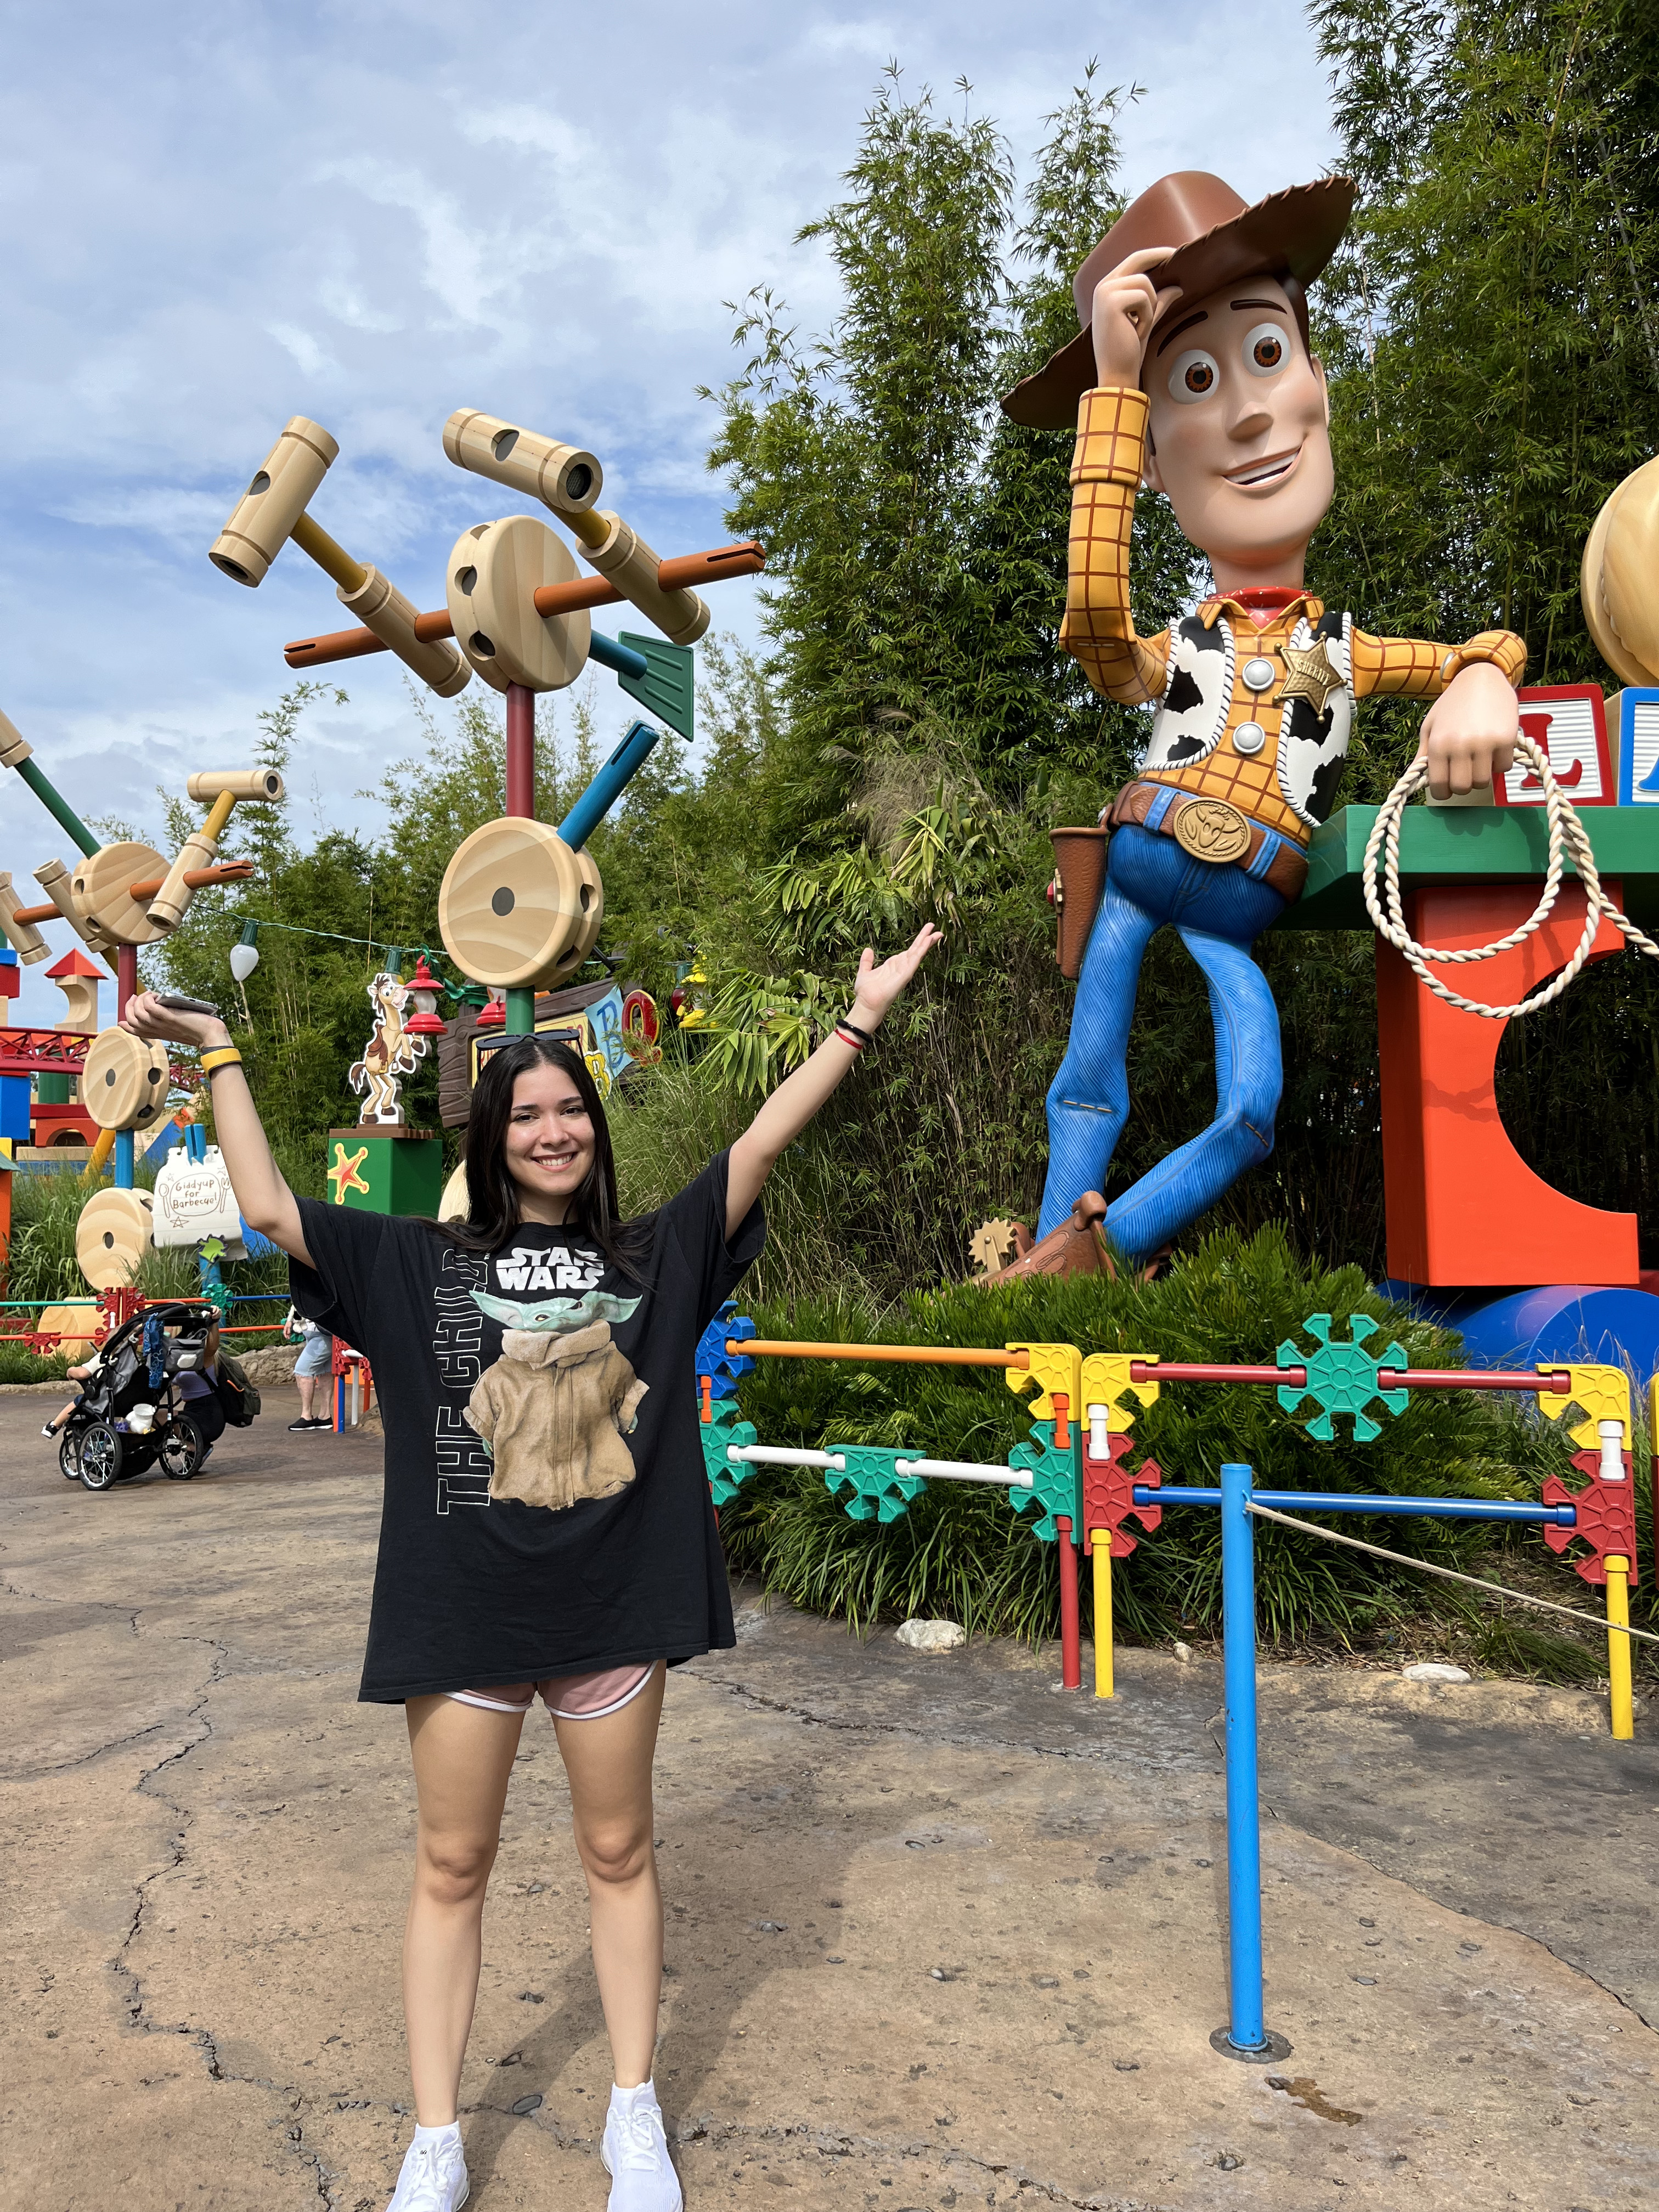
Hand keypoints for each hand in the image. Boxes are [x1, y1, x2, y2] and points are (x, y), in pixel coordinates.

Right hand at [120, 991, 231, 1052]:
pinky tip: (155, 995)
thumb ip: (166, 1019)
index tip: (123, 1015)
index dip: (126, 1023)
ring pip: (137, 1014)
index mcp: (158, 1033)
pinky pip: (150, 1007)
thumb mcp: (177, 1025)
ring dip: (139, 1000)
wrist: (211, 1035)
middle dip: (129, 1007)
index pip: (134, 1030)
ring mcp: (162, 1024)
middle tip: (136, 996)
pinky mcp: (169, 1017)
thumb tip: (159, 1006)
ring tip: (148, 994)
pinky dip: (148, 998)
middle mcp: (157, 1030)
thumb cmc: (198, 1029)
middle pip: (131, 1021)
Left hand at [848, 924, 943, 1029]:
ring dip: (927, 942)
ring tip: (937, 933)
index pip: (909, 950)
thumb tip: (868, 949)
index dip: (917, 941)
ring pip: (918, 953)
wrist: (866, 1004)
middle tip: (934, 927)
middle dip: (925, 938)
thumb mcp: (864, 972)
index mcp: (894, 965)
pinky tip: (927, 942)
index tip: (925, 931)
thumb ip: (867, 961)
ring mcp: (904, 971)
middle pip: (916, 950)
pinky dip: (921, 950)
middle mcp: (901, 967)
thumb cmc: (866, 993)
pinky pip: (915, 960)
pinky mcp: (905, 975)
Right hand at [1091, 247, 1182, 386]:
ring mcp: (1105, 292)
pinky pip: (1143, 298)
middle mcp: (1103, 287)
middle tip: (1177, 255)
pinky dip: (1146, 317)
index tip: (1173, 252)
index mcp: (1107, 289)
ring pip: (1145, 283)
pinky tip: (1135, 332)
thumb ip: (1158, 303)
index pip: (1132, 261)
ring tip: (1139, 328)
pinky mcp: (1111, 301)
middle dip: (1160, 256)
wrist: (1116, 375)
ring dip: (1150, 308)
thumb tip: (1177, 288)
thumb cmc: (1128, 351)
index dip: (1153, 254)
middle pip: (1137, 259)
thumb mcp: (1146, 321)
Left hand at [1416, 662, 1518, 799]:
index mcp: (1438, 744)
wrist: (1481, 676)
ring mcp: (1484, 743)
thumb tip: (1416, 778)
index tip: (1447, 788)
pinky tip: (1494, 749)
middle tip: (1465, 773)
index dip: (1443, 792)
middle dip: (1463, 785)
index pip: (1439, 786)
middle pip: (1463, 788)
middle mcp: (1460, 746)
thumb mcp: (1430, 726)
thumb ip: (1423, 753)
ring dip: (1481, 776)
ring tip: (1479, 760)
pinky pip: (1503, 767)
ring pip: (1483, 781)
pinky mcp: (1506, 739)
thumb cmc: (1452, 702)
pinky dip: (1499, 763)